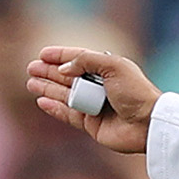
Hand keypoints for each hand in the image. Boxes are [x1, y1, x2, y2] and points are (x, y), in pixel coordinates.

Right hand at [28, 45, 160, 155]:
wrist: (148, 124)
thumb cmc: (135, 92)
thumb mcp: (114, 66)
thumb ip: (87, 62)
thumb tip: (64, 69)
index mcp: (107, 69)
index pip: (79, 59)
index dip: (60, 56)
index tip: (42, 54)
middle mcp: (99, 87)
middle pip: (68, 77)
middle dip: (49, 72)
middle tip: (31, 68)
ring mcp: (94, 106)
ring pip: (65, 95)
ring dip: (47, 89)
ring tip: (30, 83)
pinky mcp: (91, 124)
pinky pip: (68, 114)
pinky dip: (54, 108)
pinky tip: (41, 102)